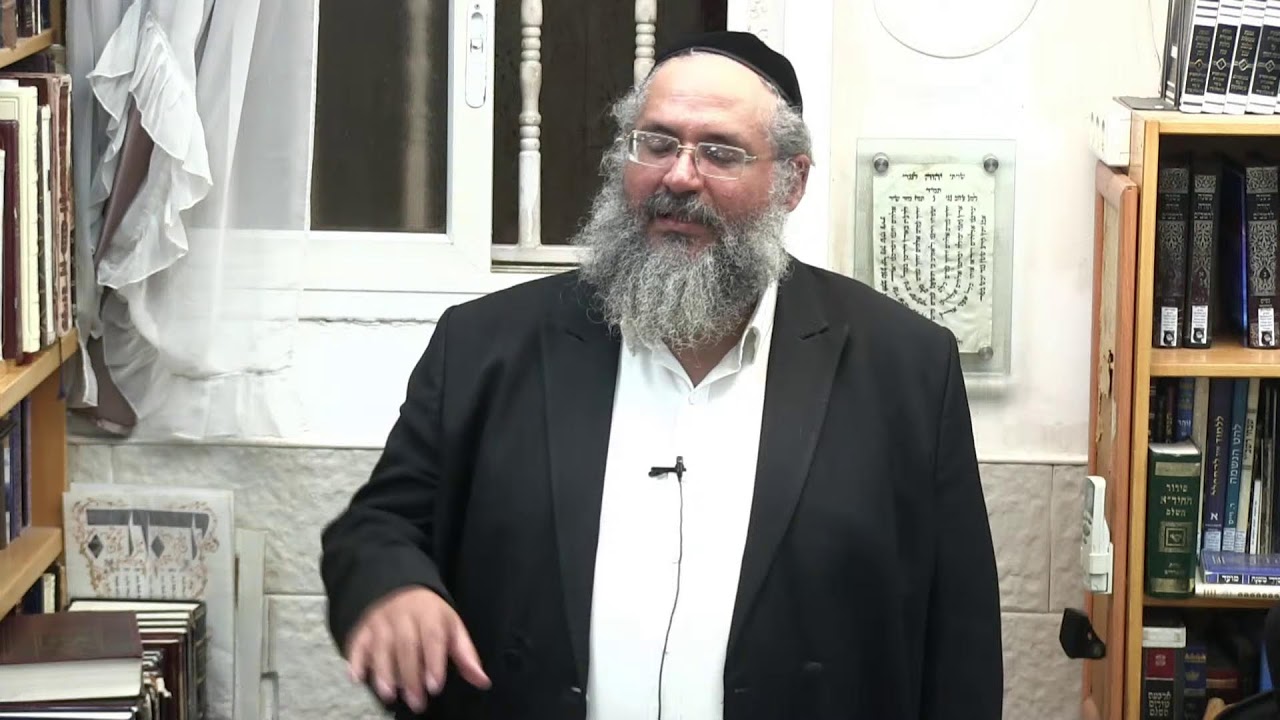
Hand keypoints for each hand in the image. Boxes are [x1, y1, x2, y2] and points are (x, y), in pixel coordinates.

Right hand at [345, 586, 491, 711]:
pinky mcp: (363, 628)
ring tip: (389, 694)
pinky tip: (357, 677)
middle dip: (411, 675)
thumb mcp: (452, 627)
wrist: (398, 587)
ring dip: (383, 671)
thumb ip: (465, 655)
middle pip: (406, 646)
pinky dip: (356, 659)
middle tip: (417, 702)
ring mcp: (381, 622)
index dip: (434, 662)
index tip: (435, 686)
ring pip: (381, 646)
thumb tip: (483, 681)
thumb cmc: (430, 615)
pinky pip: (357, 643)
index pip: (433, 637)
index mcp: (430, 615)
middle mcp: (404, 617)